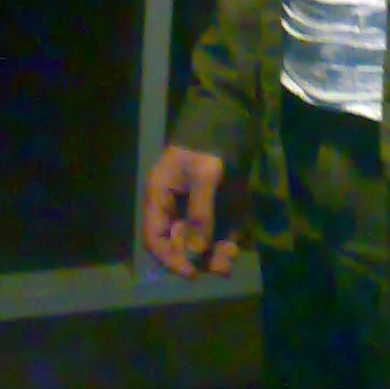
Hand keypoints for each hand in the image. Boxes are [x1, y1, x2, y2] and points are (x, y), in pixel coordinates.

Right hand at [142, 143, 242, 277]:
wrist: (230, 117)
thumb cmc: (209, 144)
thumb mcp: (204, 177)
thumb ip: (200, 214)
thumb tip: (196, 252)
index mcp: (160, 196)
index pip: (155, 237)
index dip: (169, 257)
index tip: (190, 271)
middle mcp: (175, 203)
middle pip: (179, 240)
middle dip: (197, 256)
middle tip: (217, 267)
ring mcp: (195, 202)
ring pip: (200, 236)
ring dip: (213, 250)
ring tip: (228, 259)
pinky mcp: (215, 201)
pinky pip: (217, 226)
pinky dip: (225, 237)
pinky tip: (234, 245)